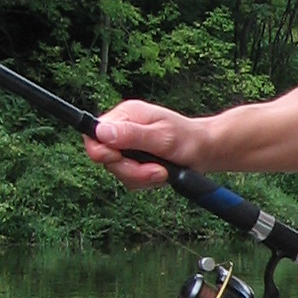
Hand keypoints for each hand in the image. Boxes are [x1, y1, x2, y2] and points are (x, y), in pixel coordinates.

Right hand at [85, 99, 208, 189]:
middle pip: (105, 158)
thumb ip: (131, 135)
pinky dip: (146, 181)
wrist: (205, 151)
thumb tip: (102, 131)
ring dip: (142, 177)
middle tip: (156, 169)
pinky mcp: (135, 163)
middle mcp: (123, 130)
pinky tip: (161, 173)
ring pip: (118, 172)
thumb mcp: (161, 136)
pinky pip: (130, 180)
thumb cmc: (188, 138)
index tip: (117, 158)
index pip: (93, 132)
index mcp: (126, 115)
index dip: (100, 151)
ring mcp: (128, 148)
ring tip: (163, 170)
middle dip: (131, 169)